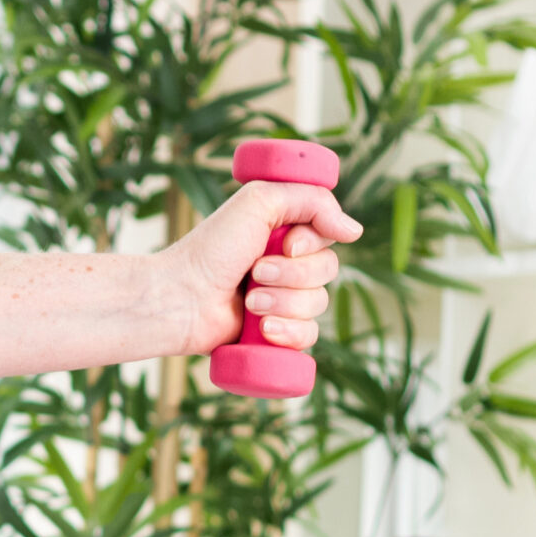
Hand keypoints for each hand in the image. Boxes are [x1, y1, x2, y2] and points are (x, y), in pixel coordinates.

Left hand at [158, 181, 364, 356]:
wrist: (180, 298)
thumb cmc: (211, 249)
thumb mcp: (259, 203)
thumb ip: (312, 200)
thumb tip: (355, 231)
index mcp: (283, 233)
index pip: (329, 236)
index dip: (312, 242)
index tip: (286, 243)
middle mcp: (285, 265)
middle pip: (328, 270)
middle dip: (292, 274)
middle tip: (254, 273)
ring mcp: (280, 301)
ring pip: (318, 304)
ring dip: (282, 302)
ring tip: (248, 302)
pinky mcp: (274, 333)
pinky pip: (309, 336)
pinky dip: (288, 333)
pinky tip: (263, 329)